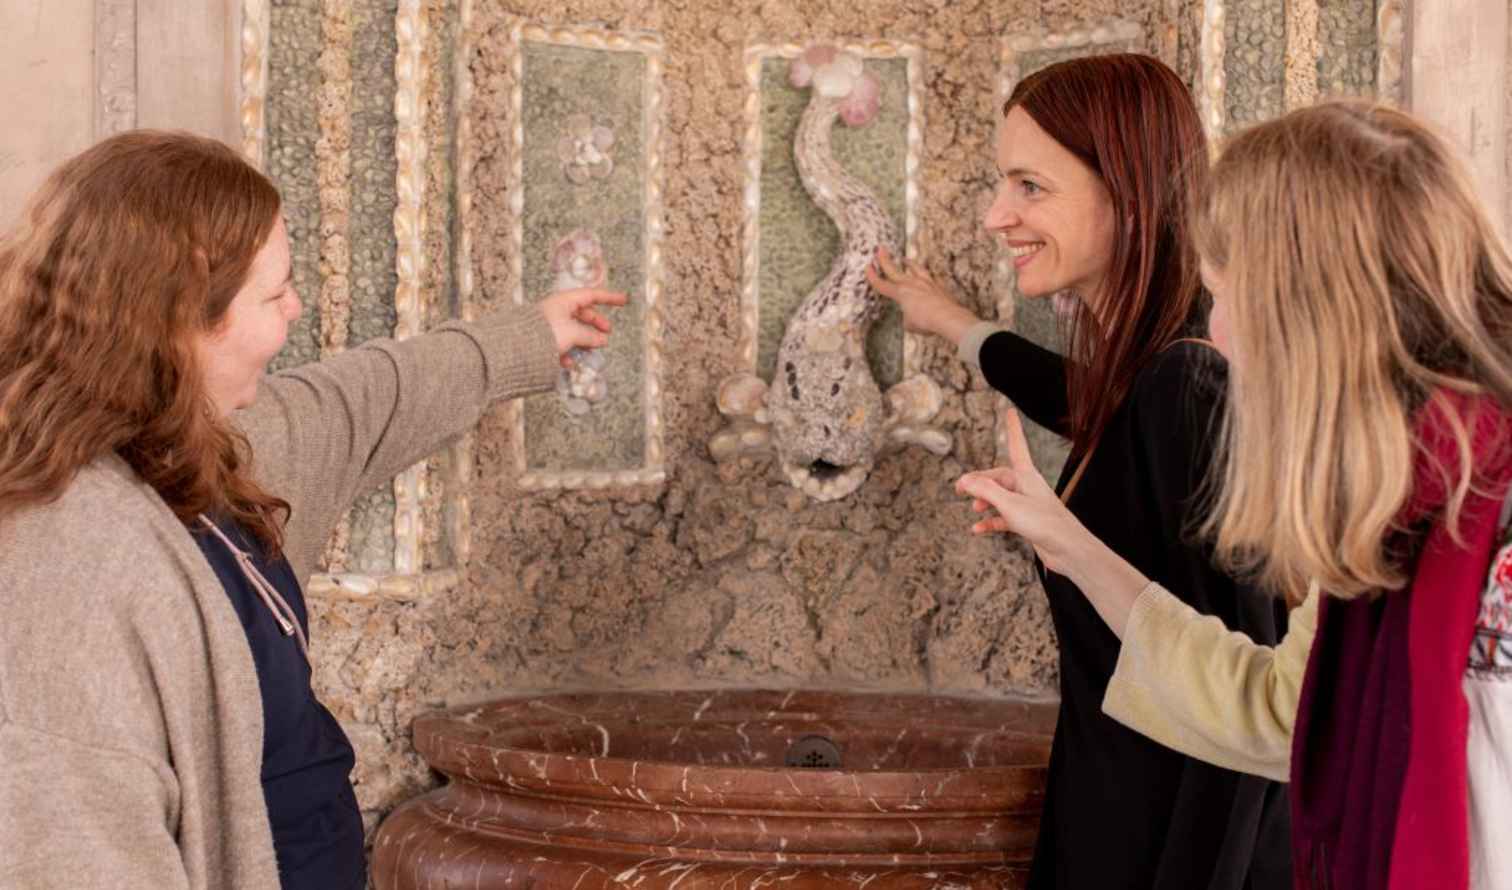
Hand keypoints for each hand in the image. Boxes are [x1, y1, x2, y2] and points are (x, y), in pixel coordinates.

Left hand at [539, 288, 627, 367]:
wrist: (516, 349)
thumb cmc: (544, 334)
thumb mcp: (573, 333)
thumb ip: (590, 335)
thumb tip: (602, 339)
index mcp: (564, 301)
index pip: (591, 295)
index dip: (609, 297)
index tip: (624, 300)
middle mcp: (557, 310)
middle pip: (583, 313)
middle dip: (596, 323)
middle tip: (607, 332)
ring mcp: (550, 324)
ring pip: (574, 329)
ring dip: (584, 340)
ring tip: (591, 350)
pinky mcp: (543, 339)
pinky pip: (562, 342)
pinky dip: (569, 351)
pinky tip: (570, 362)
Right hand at [865, 246, 979, 343]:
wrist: (948, 317)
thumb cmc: (927, 322)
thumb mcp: (910, 324)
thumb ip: (907, 317)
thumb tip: (911, 315)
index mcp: (900, 293)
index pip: (882, 284)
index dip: (873, 277)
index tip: (868, 268)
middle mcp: (912, 284)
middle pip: (894, 270)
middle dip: (884, 260)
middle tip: (880, 250)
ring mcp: (926, 283)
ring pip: (915, 268)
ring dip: (909, 263)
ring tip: (906, 259)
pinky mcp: (939, 286)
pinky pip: (931, 279)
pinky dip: (927, 278)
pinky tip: (928, 278)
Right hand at [954, 409, 1085, 575]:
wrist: (1067, 548)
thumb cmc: (1044, 522)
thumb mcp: (1009, 503)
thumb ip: (985, 490)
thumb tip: (965, 479)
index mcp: (1026, 475)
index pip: (1016, 445)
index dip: (1012, 428)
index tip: (1010, 411)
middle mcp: (1027, 486)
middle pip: (998, 477)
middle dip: (979, 482)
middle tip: (959, 489)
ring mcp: (1027, 504)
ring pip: (1000, 497)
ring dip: (984, 501)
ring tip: (973, 508)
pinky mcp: (1027, 522)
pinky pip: (1003, 517)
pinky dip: (990, 521)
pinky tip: (978, 529)